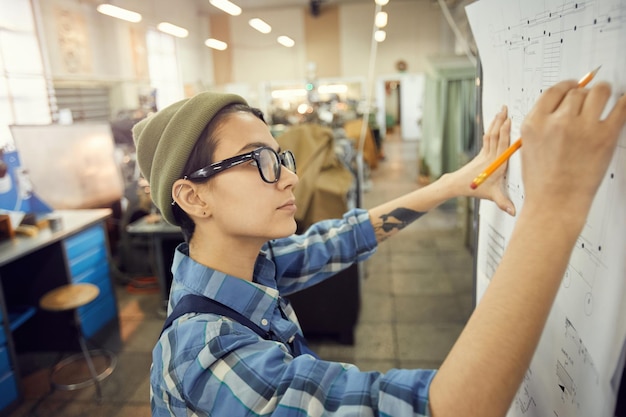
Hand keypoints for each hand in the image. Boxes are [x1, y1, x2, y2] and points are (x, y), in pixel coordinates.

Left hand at [453, 105, 514, 214]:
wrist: (456, 185)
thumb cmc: (474, 189)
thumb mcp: (492, 196)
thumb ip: (503, 203)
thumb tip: (514, 212)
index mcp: (495, 163)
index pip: (501, 144)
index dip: (505, 131)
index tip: (510, 120)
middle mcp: (490, 156)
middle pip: (495, 135)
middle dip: (501, 121)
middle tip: (505, 108)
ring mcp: (485, 154)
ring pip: (490, 134)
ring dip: (496, 122)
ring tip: (501, 110)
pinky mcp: (482, 154)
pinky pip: (487, 138)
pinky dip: (492, 129)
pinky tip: (494, 123)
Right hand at [520, 81, 625, 227]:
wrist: (555, 204)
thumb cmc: (542, 181)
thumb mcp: (529, 147)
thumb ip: (543, 124)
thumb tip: (562, 107)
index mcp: (535, 123)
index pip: (553, 91)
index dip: (566, 86)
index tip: (573, 86)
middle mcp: (557, 122)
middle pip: (577, 92)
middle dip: (584, 95)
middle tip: (590, 98)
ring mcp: (581, 128)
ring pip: (599, 92)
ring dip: (603, 92)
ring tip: (607, 97)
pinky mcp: (605, 136)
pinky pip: (621, 107)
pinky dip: (623, 102)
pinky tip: (622, 103)